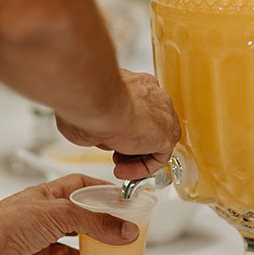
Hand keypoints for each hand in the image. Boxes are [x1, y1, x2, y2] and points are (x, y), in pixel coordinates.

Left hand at [0, 175, 138, 254]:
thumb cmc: (8, 220)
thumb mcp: (61, 213)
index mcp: (50, 197)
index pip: (82, 188)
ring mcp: (39, 247)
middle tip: (125, 238)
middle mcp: (45, 221)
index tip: (124, 201)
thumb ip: (96, 222)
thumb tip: (126, 231)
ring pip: (72, 254)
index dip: (102, 193)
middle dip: (102, 232)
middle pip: (81, 224)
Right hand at [56, 70, 180, 180]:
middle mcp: (153, 96)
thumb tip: (96, 134)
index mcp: (137, 84)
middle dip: (132, 142)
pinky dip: (143, 168)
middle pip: (150, 124)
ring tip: (118, 165)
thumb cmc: (87, 100)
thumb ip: (99, 122)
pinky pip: (160, 157)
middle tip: (114, 153)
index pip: (140, 108)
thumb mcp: (90, 113)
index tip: (110, 138)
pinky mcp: (167, 135)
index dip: (125, 128)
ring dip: (137, 156)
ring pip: (156, 140)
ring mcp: (164, 114)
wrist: (96, 101)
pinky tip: (125, 170)